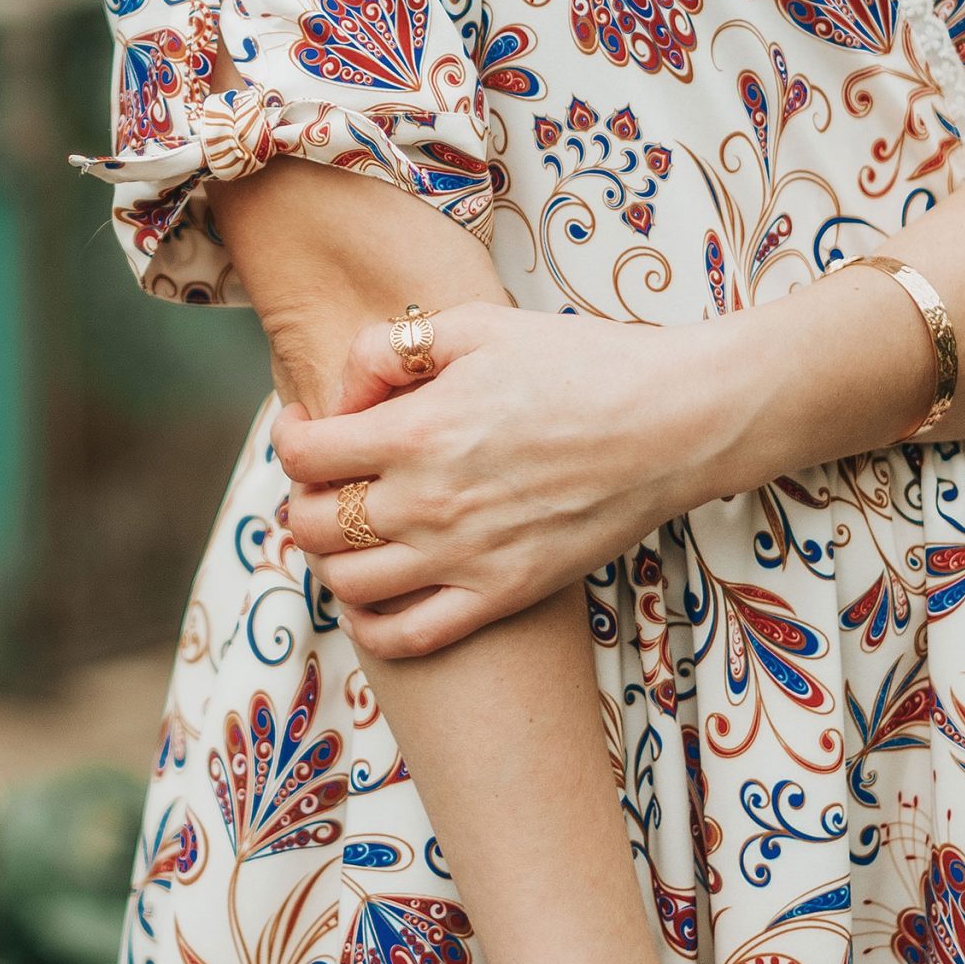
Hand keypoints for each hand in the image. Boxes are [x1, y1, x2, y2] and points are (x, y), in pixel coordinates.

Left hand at [273, 299, 747, 657]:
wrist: (673, 422)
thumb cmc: (581, 362)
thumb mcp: (479, 325)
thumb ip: (393, 349)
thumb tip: (346, 392)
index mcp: (416, 431)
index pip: (305, 455)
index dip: (290, 435)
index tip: (306, 425)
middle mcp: (428, 503)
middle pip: (313, 525)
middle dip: (304, 497)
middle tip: (329, 477)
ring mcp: (464, 558)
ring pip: (348, 585)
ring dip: (331, 559)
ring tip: (352, 528)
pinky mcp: (502, 595)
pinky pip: (406, 638)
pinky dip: (371, 627)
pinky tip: (372, 598)